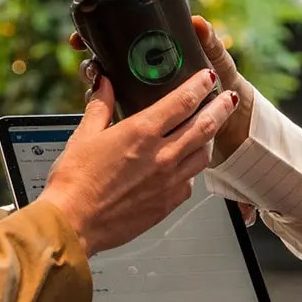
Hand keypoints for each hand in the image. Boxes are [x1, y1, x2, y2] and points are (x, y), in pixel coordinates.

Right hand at [33, 70, 239, 254]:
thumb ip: (101, 107)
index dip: (200, 86)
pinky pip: (190, 182)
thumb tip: (104, 86)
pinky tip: (185, 166)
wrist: (73, 223)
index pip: (183, 101)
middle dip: (220, 108)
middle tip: (228, 99)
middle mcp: (161, 155)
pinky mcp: (167, 204)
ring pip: (203, 154)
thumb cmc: (74, 183)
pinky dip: (192, 170)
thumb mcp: (84, 135)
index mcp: (141, 132)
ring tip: (209, 131)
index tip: (208, 78)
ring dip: (209, 139)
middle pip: (204, 125)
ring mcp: (168, 181)